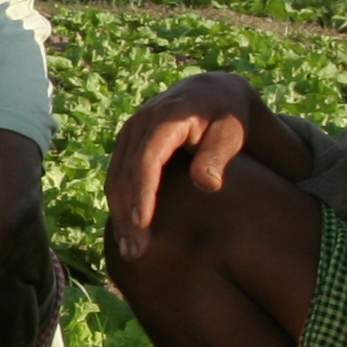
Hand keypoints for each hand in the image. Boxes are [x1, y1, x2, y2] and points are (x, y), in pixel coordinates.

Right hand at [105, 71, 279, 264]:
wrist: (212, 94)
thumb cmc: (228, 118)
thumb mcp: (231, 133)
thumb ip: (218, 156)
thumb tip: (207, 185)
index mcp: (166, 119)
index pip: (146, 159)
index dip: (142, 192)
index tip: (143, 224)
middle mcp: (140, 124)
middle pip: (124, 173)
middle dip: (126, 215)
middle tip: (135, 252)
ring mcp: (130, 134)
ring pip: (115, 178)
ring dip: (119, 216)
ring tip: (129, 251)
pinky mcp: (127, 145)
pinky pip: (117, 177)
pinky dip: (120, 206)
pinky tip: (127, 232)